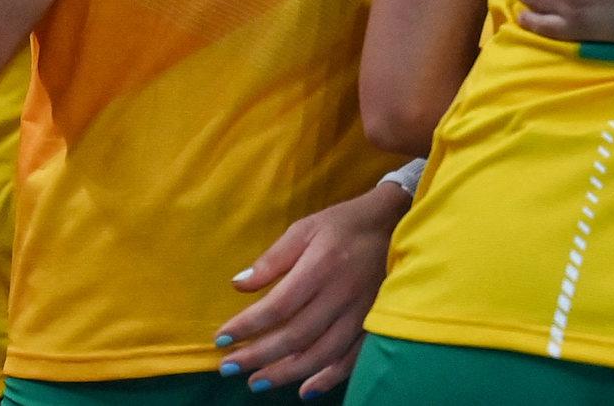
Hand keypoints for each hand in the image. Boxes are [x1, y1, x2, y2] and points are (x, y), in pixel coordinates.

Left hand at [212, 182, 407, 398]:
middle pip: (297, 335)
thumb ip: (272, 259)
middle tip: (229, 368)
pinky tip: (305, 391)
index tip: (221, 338)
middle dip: (259, 355)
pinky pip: (352, 359)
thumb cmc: (341, 225)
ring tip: (257, 382)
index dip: (248, 325)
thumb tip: (238, 285)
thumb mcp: (304, 229)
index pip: (278, 305)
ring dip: (287, 373)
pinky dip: (329, 378)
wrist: (392, 224)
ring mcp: (361, 313)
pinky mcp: (373, 323)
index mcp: (320, 267)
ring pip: (321, 353)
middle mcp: (341, 294)